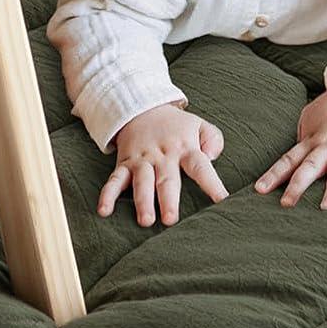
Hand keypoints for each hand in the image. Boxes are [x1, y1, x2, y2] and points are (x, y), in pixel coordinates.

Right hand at [100, 103, 227, 225]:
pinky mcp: (124, 164)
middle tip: (171, 220)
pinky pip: (114, 180)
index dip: (212, 183)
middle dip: (168, 199)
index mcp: (184, 148)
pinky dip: (108, 194)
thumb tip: (213, 157)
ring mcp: (142, 160)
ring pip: (141, 182)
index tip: (222, 200)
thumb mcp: (199, 125)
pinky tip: (104, 211)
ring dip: (142, 201)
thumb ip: (213, 139)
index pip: (200, 166)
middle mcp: (163, 156)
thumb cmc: (176, 126)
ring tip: (146, 220)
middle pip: (166, 179)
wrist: (142, 107)